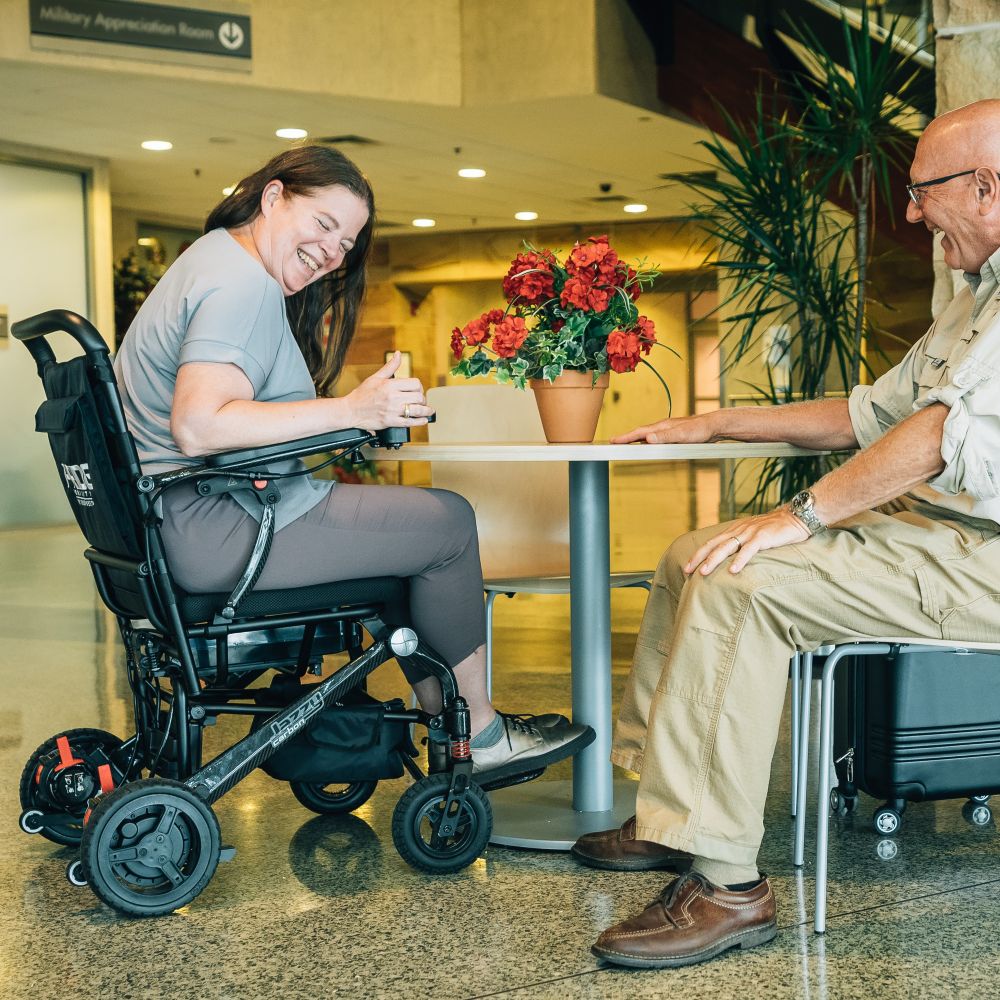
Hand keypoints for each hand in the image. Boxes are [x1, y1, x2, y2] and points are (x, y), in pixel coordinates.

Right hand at [345, 352, 433, 428]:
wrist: (350, 410)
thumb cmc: (362, 394)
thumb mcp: (376, 377)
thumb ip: (390, 366)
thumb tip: (399, 354)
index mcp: (390, 385)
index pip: (415, 384)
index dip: (419, 387)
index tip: (418, 390)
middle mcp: (392, 397)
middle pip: (418, 397)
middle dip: (422, 399)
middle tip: (421, 401)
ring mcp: (392, 410)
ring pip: (416, 410)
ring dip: (425, 411)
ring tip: (428, 411)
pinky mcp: (390, 422)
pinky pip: (409, 422)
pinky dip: (419, 421)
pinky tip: (423, 420)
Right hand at [612, 413, 716, 443]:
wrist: (714, 425)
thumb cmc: (700, 430)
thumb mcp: (682, 435)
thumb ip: (665, 437)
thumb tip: (648, 439)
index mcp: (662, 426)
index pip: (639, 432)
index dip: (625, 437)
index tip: (612, 440)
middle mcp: (663, 427)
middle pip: (640, 432)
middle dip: (626, 437)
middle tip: (613, 442)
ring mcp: (668, 430)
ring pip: (647, 435)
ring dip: (635, 439)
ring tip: (626, 443)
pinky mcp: (674, 434)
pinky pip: (656, 438)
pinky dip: (647, 440)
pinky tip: (649, 444)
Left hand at [684, 508, 810, 576]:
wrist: (795, 517)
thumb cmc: (775, 529)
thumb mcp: (753, 535)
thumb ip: (741, 544)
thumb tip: (730, 559)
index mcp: (734, 531)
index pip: (711, 543)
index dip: (698, 554)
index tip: (686, 566)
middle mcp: (738, 531)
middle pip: (713, 545)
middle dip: (698, 558)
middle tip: (687, 570)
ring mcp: (750, 533)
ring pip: (726, 547)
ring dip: (713, 560)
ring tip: (703, 572)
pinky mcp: (763, 538)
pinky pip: (749, 550)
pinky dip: (740, 560)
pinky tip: (733, 570)